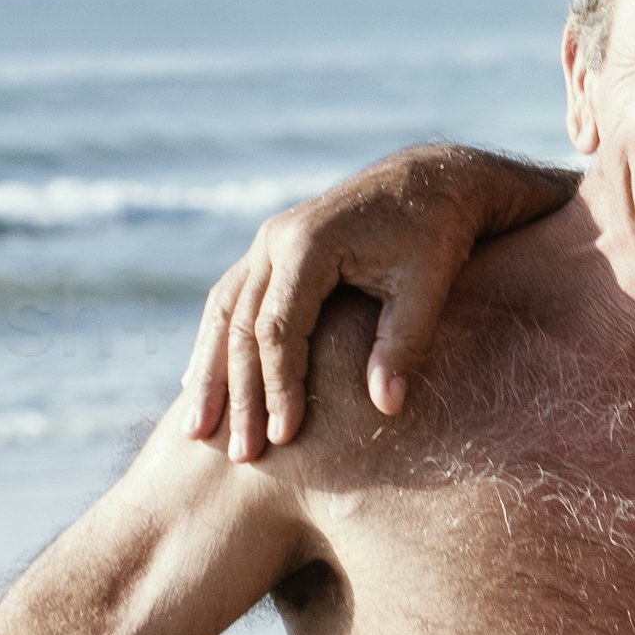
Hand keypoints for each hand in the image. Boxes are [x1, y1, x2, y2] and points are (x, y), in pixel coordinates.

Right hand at [178, 159, 499, 456]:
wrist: (431, 180)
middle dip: (238, 395)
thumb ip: (402, 344)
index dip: (280, 388)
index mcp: (310, 243)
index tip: (284, 437)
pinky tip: (200, 386)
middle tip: (238, 455)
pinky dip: (215, 344)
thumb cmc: (436, 235)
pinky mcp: (270, 251)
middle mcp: (275, 238)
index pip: (279, 331)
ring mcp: (267, 242)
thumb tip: (386, 407)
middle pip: (241, 328)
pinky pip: (230, 301)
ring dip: (210, 374)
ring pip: (223, 314)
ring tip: (198, 433)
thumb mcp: (428, 287)